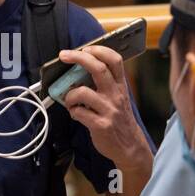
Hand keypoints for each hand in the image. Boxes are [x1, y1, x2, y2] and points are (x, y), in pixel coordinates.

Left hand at [59, 45, 152, 171]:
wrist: (130, 147)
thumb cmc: (120, 120)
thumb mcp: (118, 99)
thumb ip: (104, 85)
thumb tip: (79, 72)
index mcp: (121, 86)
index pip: (114, 60)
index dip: (99, 50)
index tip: (85, 48)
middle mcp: (116, 95)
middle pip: (98, 69)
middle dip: (79, 58)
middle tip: (64, 55)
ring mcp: (109, 110)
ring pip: (82, 92)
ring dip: (69, 94)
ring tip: (69, 100)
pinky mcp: (100, 125)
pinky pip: (78, 113)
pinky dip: (72, 111)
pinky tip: (76, 114)